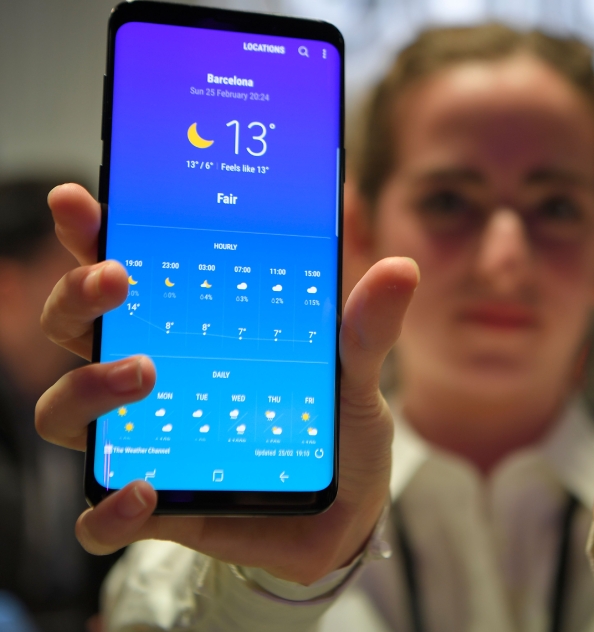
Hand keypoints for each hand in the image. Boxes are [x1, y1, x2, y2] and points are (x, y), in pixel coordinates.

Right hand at [35, 183, 418, 584]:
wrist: (345, 515)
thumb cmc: (336, 432)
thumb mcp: (356, 374)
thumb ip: (365, 328)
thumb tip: (401, 269)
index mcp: (192, 331)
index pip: (123, 273)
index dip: (92, 235)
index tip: (81, 202)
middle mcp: (154, 379)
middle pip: (77, 328)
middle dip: (78, 297)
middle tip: (117, 280)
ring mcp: (147, 443)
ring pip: (64, 412)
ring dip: (87, 388)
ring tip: (143, 374)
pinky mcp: (156, 511)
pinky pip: (98, 519)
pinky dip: (108, 510)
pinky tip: (148, 494)